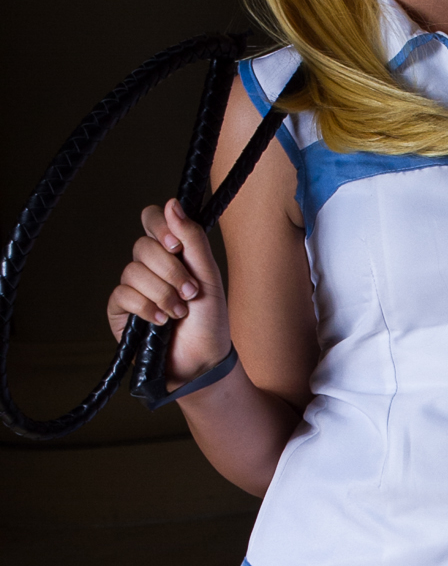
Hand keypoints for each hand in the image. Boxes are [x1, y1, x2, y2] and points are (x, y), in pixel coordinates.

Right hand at [106, 198, 231, 387]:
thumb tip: (172, 204)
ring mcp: (132, 287)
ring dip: (162, 293)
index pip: (151, 220)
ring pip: (132, 271)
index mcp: (171, 252)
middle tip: (189, 293)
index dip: (159, 227)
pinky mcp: (119, 311)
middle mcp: (149, 266)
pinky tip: (160, 321)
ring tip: (178, 313)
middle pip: (142, 246)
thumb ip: (192, 239)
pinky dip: (145, 307)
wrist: (203, 362)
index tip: (176, 244)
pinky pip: (122, 295)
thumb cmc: (210, 321)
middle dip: (171, 272)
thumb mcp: (208, 276)